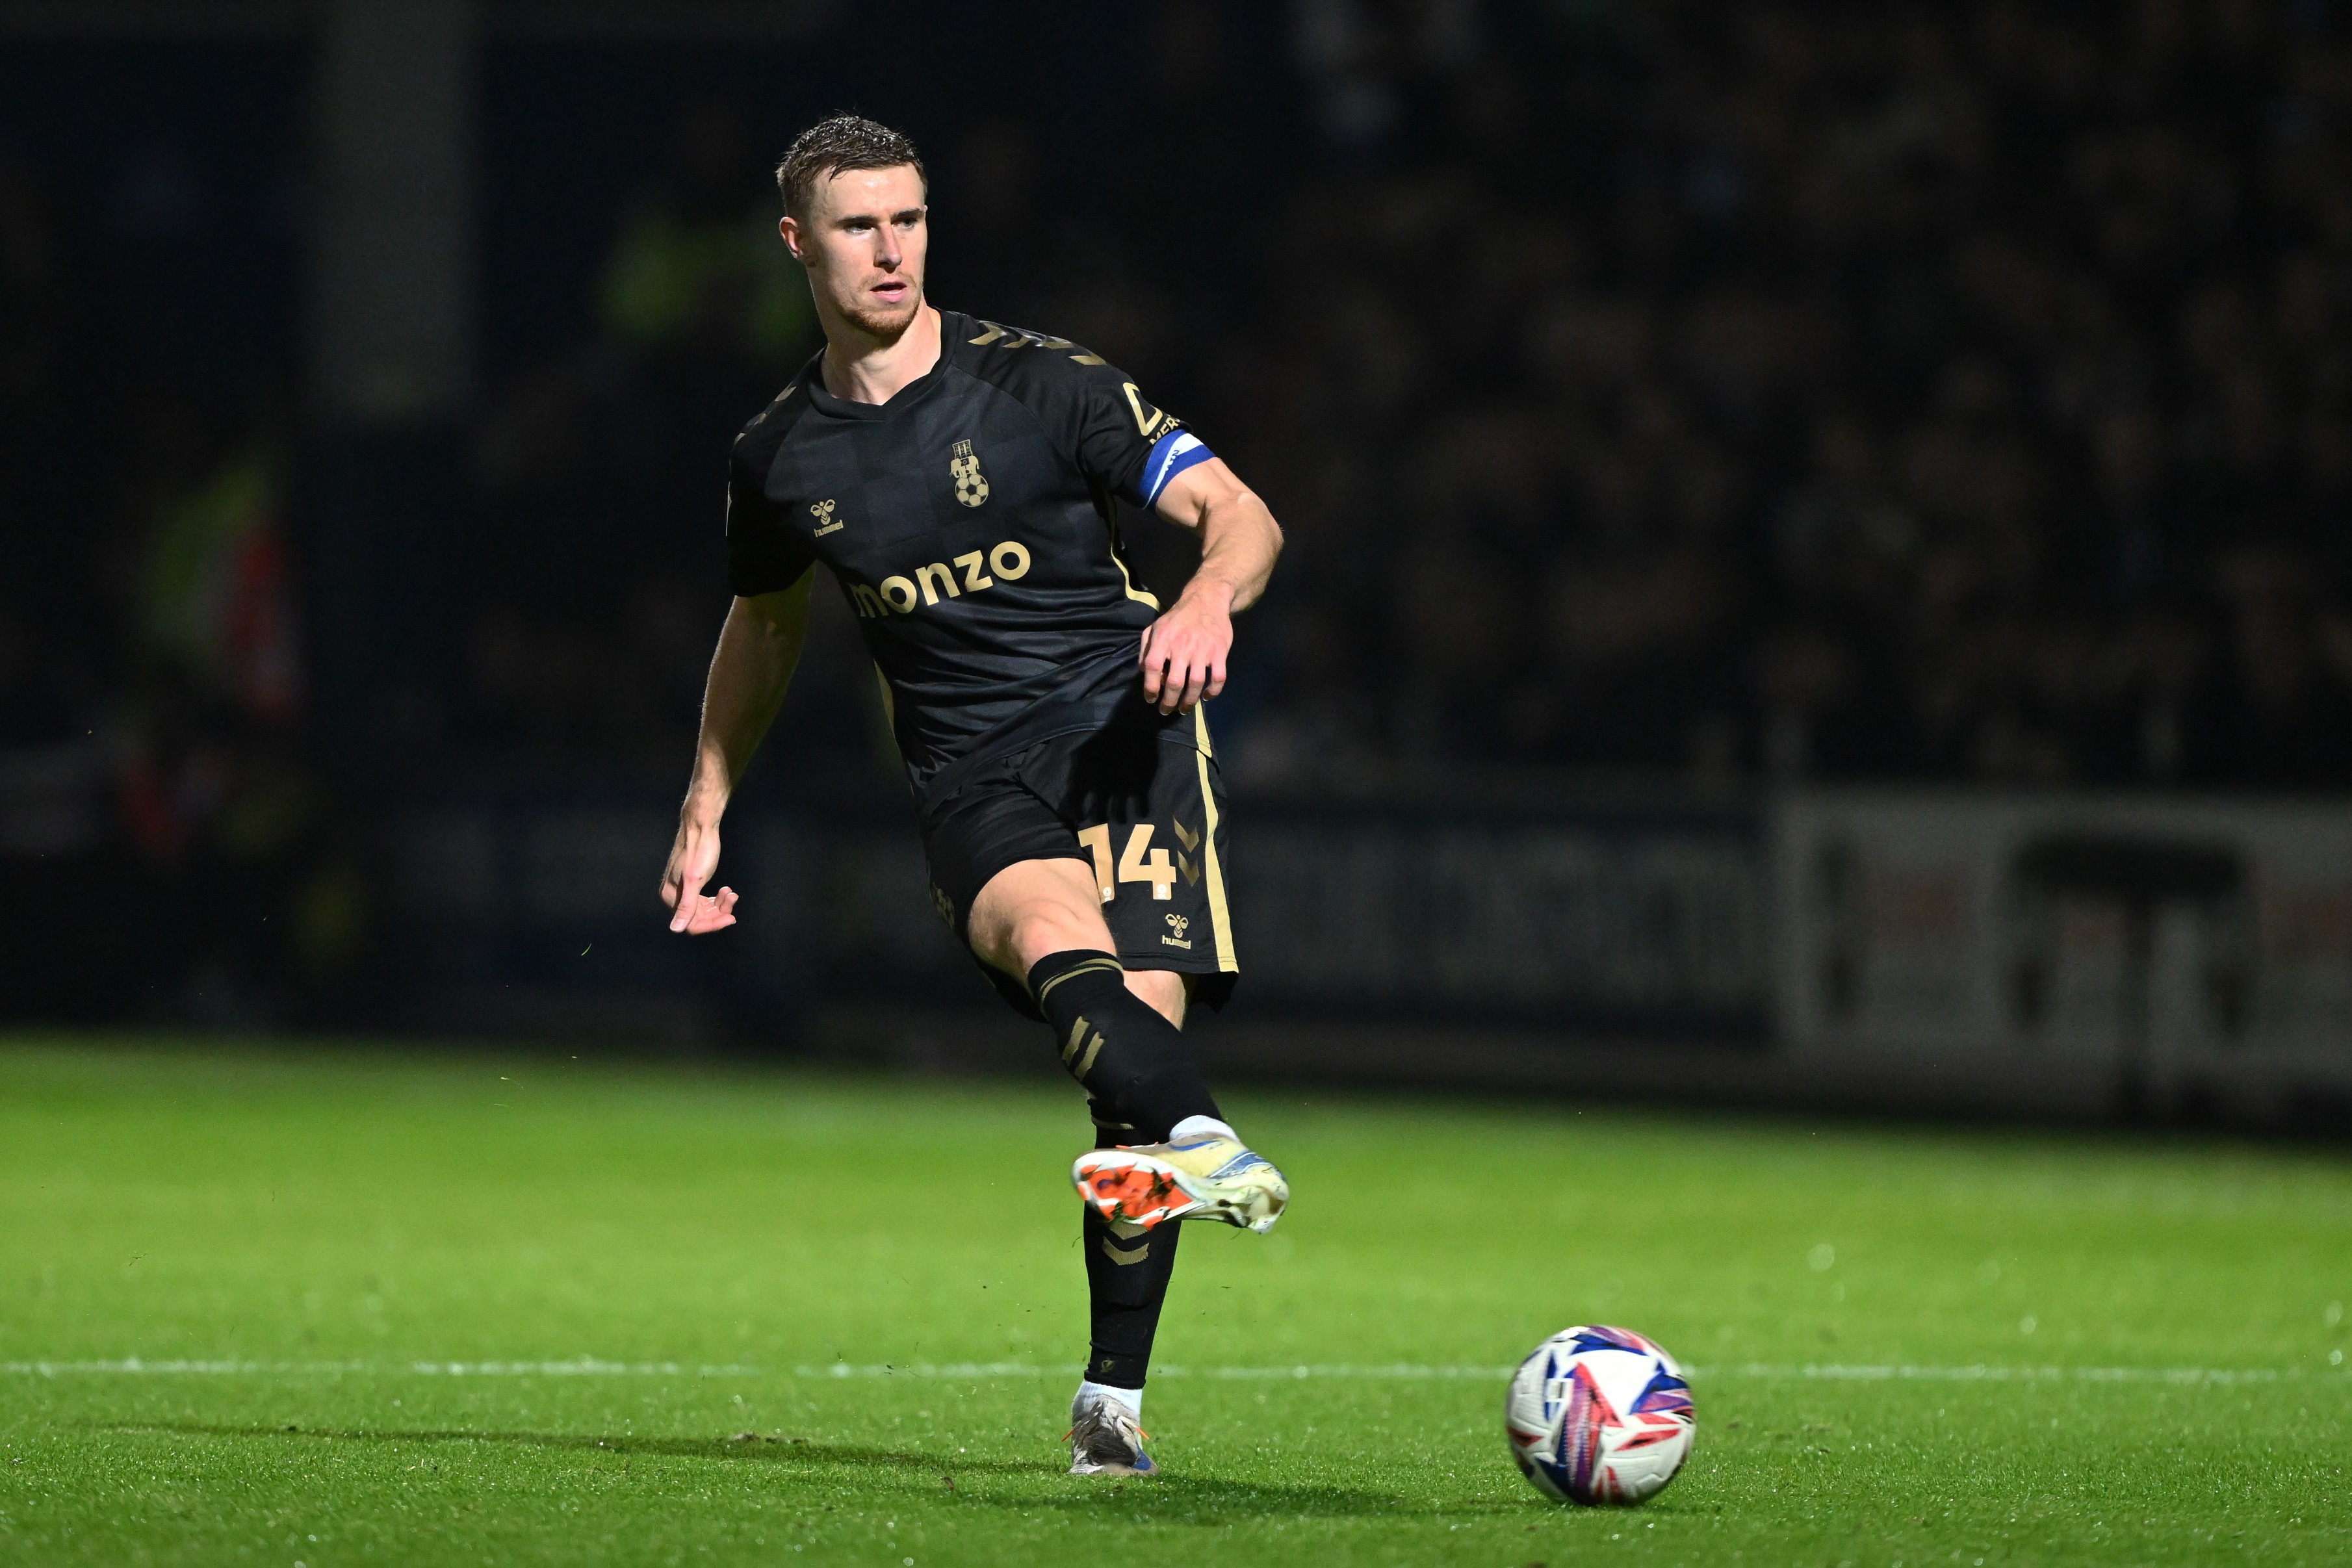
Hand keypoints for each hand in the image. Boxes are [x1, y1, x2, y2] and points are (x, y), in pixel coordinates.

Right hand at [660, 813, 737, 933]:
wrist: (701, 827)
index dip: (712, 924)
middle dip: (718, 912)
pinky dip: (718, 898)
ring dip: (720, 905)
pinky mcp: (693, 884)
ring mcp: (684, 890)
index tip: (731, 917)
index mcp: (671, 896)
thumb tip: (675, 929)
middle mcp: (674, 896)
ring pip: (704, 909)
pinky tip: (727, 891)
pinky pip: (705, 900)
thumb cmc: (699, 851)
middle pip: (699, 918)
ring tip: (731, 894)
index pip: (691, 924)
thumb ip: (686, 905)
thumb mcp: (695, 880)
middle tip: (733, 900)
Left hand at [1139, 581, 1233, 714]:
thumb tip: (1144, 671)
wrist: (1207, 600)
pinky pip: (1218, 678)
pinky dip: (1213, 691)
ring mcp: (1203, 649)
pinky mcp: (1220, 651)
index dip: (1150, 687)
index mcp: (1164, 639)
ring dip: (1189, 701)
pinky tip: (1206, 697)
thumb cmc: (1178, 617)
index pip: (1153, 668)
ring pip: (1196, 684)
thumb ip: (1146, 648)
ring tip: (1184, 709)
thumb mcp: (1156, 627)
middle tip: (1167, 710)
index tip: (1151, 699)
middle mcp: (1182, 645)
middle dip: (1169, 702)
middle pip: (1175, 682)